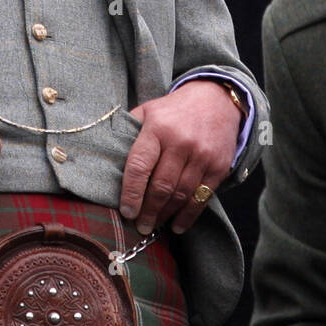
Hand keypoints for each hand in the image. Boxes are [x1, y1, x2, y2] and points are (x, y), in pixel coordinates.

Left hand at [120, 80, 242, 234]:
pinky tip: (177, 225)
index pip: (139, 166)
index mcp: (157, 128)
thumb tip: (106, 158)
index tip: (126, 212)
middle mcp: (181, 142)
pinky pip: (201, 197)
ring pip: (181, 195)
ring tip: (154, 226)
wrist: (217, 99)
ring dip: (165, 215)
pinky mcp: (219, 166)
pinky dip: (188, 215)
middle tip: (140, 226)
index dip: (131, 193)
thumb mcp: (148, 111)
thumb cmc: (175, 110)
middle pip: (161, 186)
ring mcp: (202, 155)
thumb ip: (129, 132)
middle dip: (148, 211)